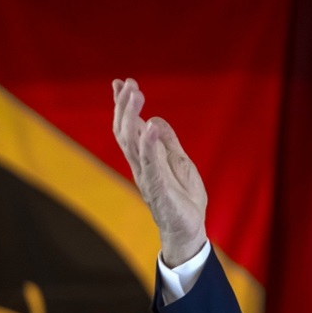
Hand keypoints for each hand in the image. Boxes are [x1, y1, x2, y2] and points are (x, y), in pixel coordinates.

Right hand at [112, 78, 207, 266]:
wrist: (189, 229)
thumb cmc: (184, 198)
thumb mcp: (180, 161)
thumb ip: (168, 142)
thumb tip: (154, 119)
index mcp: (145, 158)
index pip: (129, 127)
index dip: (124, 106)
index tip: (122, 82)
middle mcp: (140, 165)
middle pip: (125, 131)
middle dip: (125, 106)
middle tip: (129, 83)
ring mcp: (147, 176)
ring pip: (132, 142)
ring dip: (132, 116)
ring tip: (134, 94)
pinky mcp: (158, 188)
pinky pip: (150, 164)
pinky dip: (148, 144)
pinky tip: (148, 126)